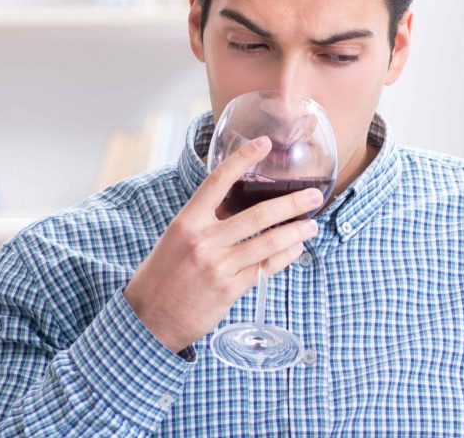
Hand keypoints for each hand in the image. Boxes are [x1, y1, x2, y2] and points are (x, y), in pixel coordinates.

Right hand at [123, 136, 322, 352]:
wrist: (149, 320)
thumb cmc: (164, 276)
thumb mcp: (176, 240)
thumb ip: (207, 222)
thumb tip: (240, 205)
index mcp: (187, 222)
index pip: (217, 181)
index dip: (242, 159)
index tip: (264, 143)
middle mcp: (203, 241)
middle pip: (258, 215)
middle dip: (291, 204)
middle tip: (313, 195)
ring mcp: (219, 266)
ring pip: (268, 242)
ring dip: (296, 232)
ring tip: (311, 225)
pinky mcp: (230, 289)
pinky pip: (266, 268)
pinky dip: (284, 256)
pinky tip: (295, 249)